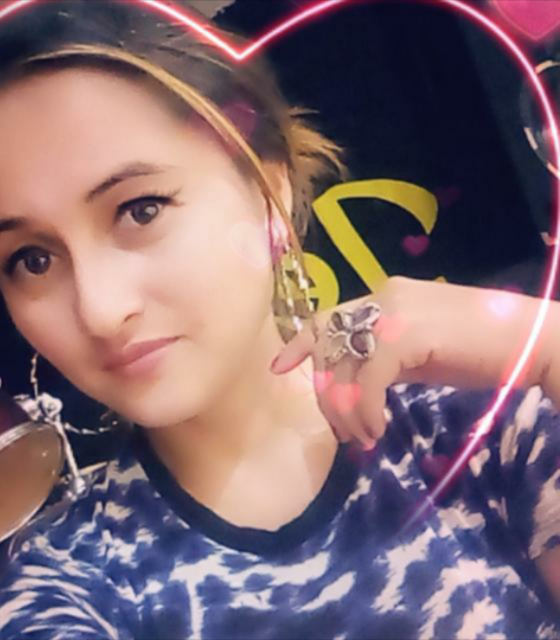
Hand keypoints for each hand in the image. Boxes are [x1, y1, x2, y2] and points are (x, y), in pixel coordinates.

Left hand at [270, 277, 553, 447]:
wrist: (534, 342)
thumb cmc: (484, 350)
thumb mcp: (422, 353)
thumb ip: (388, 359)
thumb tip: (359, 386)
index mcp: (383, 299)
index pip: (326, 316)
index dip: (299, 343)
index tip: (280, 367)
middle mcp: (381, 298)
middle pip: (328, 347)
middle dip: (326, 394)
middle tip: (342, 432)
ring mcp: (393, 313)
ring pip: (342, 364)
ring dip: (344, 409)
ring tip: (361, 438)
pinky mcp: (406, 334)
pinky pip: (367, 379)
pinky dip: (366, 409)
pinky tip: (379, 430)